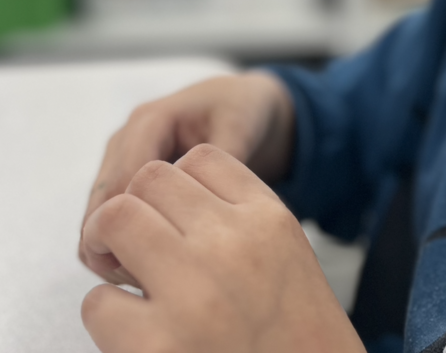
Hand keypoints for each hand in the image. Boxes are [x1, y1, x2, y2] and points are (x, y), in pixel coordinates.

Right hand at [80, 72, 294, 284]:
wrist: (242, 104)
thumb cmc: (242, 111)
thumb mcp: (241, 127)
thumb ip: (224, 158)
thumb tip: (208, 201)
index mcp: (151, 121)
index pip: (122, 179)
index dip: (127, 222)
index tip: (148, 262)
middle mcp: (127, 140)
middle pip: (102, 199)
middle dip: (114, 240)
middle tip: (142, 281)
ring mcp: (123, 160)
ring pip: (99, 212)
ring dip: (114, 244)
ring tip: (145, 280)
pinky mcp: (128, 180)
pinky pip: (112, 216)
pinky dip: (121, 241)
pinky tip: (145, 270)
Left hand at [81, 145, 365, 352]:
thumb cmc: (299, 343)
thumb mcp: (288, 261)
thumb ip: (242, 225)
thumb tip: (174, 208)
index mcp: (269, 221)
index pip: (202, 158)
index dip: (178, 186)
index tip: (175, 217)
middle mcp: (231, 244)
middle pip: (152, 177)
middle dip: (136, 207)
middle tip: (134, 244)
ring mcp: (191, 292)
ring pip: (118, 217)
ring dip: (109, 244)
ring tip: (123, 274)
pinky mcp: (153, 346)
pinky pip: (98, 302)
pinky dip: (107, 315)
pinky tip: (133, 331)